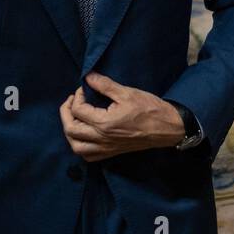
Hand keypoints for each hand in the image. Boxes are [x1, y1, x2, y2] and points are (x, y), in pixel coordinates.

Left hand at [59, 71, 185, 161]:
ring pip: (76, 146)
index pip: (78, 110)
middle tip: (72, 101)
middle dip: (65, 112)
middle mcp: (102, 138)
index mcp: (104, 123)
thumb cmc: (149, 109)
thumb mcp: (127, 92)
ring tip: (74, 118)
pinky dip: (80, 146)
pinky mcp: (111, 153)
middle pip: (70, 129)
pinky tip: (83, 135)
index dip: (77, 96)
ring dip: (70, 132)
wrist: (167, 128)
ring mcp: (106, 148)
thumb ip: (104, 85)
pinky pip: (88, 156)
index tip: (84, 89)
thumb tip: (88, 77)